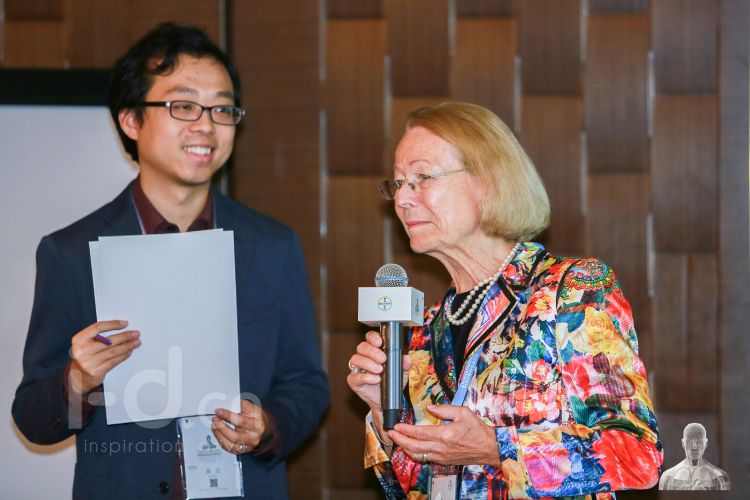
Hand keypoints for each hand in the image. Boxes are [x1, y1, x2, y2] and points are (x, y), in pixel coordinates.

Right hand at [69, 320, 140, 394]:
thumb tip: (121, 330)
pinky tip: (129, 351)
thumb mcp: (85, 344)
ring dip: (127, 346)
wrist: (77, 377)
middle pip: (108, 340)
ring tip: (136, 342)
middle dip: (125, 336)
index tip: (125, 323)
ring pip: (113, 351)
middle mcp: (82, 351)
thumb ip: (99, 337)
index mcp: (78, 340)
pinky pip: (114, 361)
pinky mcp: (96, 372)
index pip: (97, 328)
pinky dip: (124, 355)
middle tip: (136, 333)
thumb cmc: (85, 356)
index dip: (112, 324)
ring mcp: (89, 362)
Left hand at [212, 400, 270, 454]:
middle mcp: (253, 438)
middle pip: (235, 436)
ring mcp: (247, 446)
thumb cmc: (256, 417)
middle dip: (222, 427)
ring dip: (219, 434)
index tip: (218, 411)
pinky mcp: (241, 450)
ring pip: (230, 444)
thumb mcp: (252, 408)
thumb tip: (228, 404)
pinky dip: (220, 440)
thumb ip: (241, 405)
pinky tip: (217, 432)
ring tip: (214, 425)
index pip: (241, 421)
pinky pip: (228, 448)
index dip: (228, 416)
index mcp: (257, 426)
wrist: (263, 428)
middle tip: (215, 419)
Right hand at [347, 330, 410, 447]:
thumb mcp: (402, 374)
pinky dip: (366, 377)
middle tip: (383, 359)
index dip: (373, 337)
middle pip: (362, 347)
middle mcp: (364, 357)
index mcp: (375, 351)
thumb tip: (406, 359)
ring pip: (355, 359)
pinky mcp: (353, 381)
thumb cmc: (392, 384)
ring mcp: (357, 369)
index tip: (380, 343)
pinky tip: (375, 379)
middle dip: (372, 352)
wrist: (387, 402)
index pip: (370, 338)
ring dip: (368, 363)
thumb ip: (404, 365)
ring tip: (380, 370)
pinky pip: (355, 376)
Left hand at [388, 405, 499, 466]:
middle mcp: (441, 448)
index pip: (419, 433)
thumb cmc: (477, 430)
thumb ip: (444, 409)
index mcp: (444, 435)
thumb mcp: (463, 413)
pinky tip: (411, 448)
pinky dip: (414, 453)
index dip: (405, 430)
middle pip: (414, 446)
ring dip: (405, 448)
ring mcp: (441, 456)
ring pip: (417, 455)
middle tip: (390, 433)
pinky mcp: (443, 461)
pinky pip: (425, 458)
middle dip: (400, 439)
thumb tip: (430, 408)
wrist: (489, 448)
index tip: (396, 426)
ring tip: (397, 440)